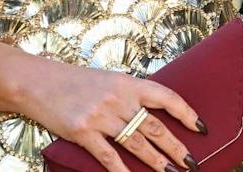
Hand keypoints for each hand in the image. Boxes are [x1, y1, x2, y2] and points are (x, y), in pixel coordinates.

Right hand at [22, 60, 204, 171]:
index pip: (167, 98)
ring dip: (156, 161)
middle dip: (175, 147)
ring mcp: (101, 117)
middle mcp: (120, 99)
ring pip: (137, 143)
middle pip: (155, 127)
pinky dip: (121, 169)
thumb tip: (157, 115)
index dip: (187, 113)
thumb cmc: (78, 82)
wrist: (40, 82)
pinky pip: (108, 155)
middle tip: (191, 162)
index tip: (201, 128)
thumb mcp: (111, 80)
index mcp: (130, 83)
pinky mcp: (83, 132)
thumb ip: (133, 95)